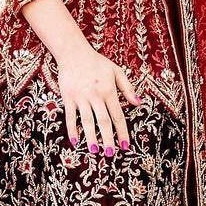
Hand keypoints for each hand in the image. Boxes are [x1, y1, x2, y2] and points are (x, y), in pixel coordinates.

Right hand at [54, 42, 139, 156]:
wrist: (73, 52)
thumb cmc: (96, 62)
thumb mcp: (116, 71)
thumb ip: (127, 88)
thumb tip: (138, 104)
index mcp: (109, 90)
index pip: (117, 116)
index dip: (122, 132)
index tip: (125, 146)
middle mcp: (95, 95)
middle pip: (103, 121)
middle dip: (108, 139)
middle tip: (110, 154)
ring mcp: (80, 97)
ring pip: (87, 121)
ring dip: (91, 137)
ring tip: (95, 150)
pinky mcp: (68, 97)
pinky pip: (70, 116)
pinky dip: (72, 129)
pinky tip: (75, 141)